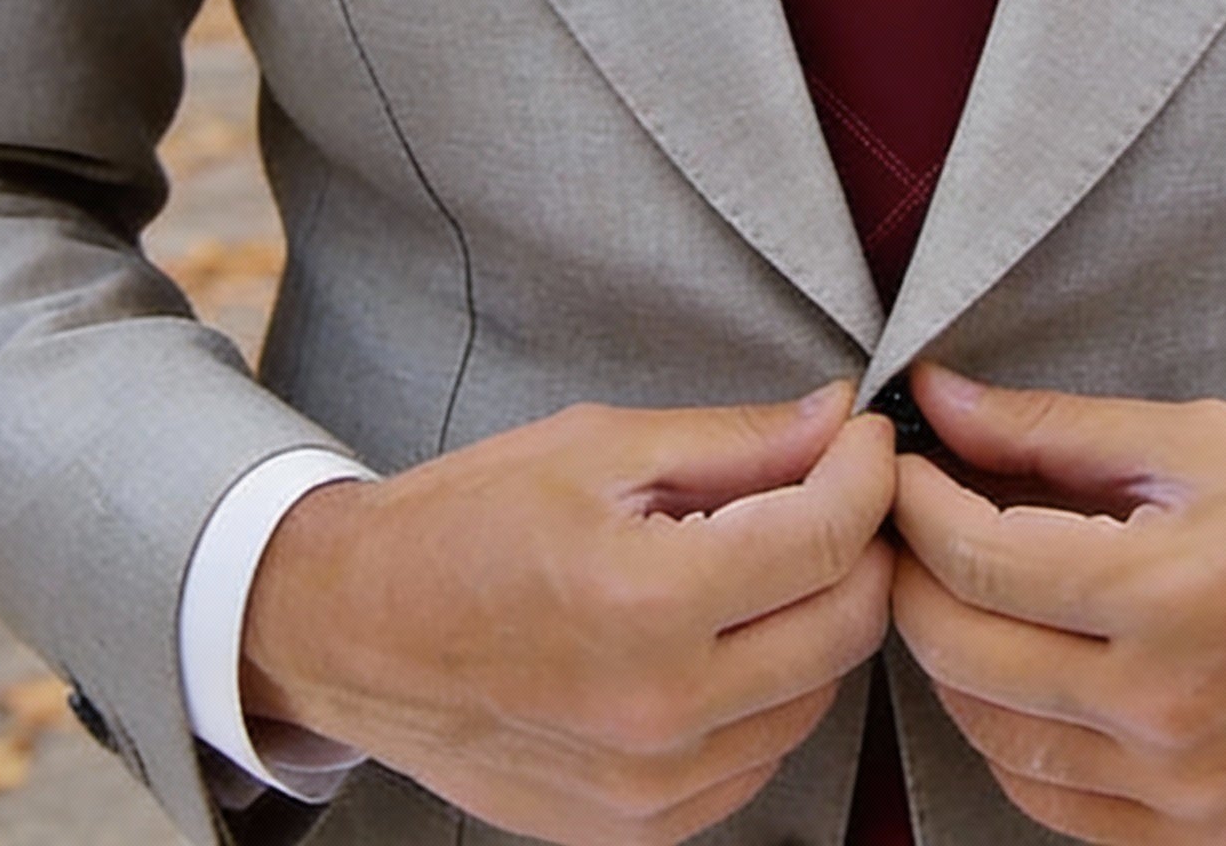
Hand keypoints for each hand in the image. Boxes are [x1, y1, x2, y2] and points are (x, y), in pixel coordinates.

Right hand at [241, 384, 895, 845]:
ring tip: (767, 557)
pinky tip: (727, 633)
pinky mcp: (639, 826)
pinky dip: (772, 689)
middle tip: (832, 488)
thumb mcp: (601, 446)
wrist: (356, 630)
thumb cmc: (464, 524)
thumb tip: (835, 420)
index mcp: (650, 601)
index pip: (830, 535)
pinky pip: (761, 755)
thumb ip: (736, 441)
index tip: (865, 438)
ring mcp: (652, 785)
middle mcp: (661, 710)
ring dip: (819, 616)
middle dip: (863, 541)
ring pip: (817, 693)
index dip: (869, 470)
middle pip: (846, 623)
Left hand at [891, 365, 1225, 845]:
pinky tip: (1021, 675)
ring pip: (991, 736)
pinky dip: (1011, 739)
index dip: (915, 504)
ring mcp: (1182, 787)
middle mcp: (1165, 706)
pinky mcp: (1202, 834)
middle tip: (915, 523)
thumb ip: (1055, 427)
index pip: (976, 558)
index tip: (902, 466)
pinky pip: (1053, 802)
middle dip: (914, 577)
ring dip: (953, 658)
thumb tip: (942, 398)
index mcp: (1166, 591)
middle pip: (963, 650)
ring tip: (965, 590)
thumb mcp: (1200, 441)